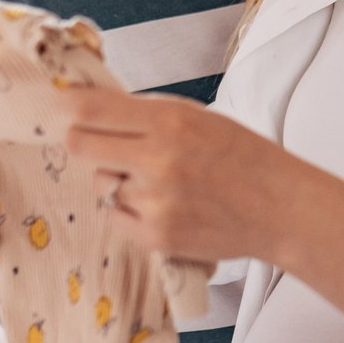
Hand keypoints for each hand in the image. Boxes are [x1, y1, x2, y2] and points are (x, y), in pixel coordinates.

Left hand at [64, 90, 343, 319]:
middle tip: (98, 142)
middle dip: (82, 140)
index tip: (61, 106)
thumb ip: (148, 115)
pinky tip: (162, 205)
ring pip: (100, 183)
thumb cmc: (244, 157)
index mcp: (170, 120)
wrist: (282, 208)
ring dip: (116, 179)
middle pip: (78, 144)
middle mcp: (157, 159)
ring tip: (156, 181)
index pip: (89, 108)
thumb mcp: (200, 118)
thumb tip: (91, 108)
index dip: (67, 106)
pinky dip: (129, 210)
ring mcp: (154, 201)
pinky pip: (115, 216)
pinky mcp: (155, 236)